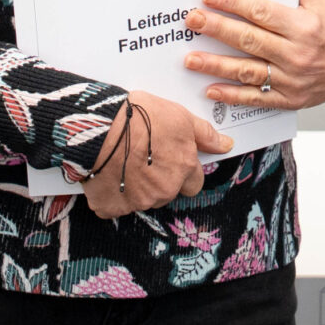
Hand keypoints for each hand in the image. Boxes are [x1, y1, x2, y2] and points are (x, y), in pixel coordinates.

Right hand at [80, 89, 230, 218]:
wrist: (99, 127)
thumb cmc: (140, 118)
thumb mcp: (180, 117)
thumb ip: (204, 134)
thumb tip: (226, 145)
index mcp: (184, 170)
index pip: (194, 183)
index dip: (182, 171)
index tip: (169, 159)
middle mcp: (164, 191)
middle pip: (167, 193)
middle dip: (160, 181)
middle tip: (144, 159)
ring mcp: (137, 202)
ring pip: (142, 201)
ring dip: (136, 188)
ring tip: (123, 163)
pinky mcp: (110, 208)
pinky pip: (114, 207)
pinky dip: (111, 196)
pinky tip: (107, 174)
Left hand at [183, 0, 324, 110]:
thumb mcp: (321, 1)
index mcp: (305, 25)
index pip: (261, 12)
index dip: (233, 3)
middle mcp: (298, 53)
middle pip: (248, 39)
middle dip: (216, 29)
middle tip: (192, 21)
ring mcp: (294, 79)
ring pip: (247, 71)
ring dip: (215, 65)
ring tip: (190, 59)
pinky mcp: (292, 99)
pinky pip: (257, 98)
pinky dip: (233, 95)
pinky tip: (211, 89)